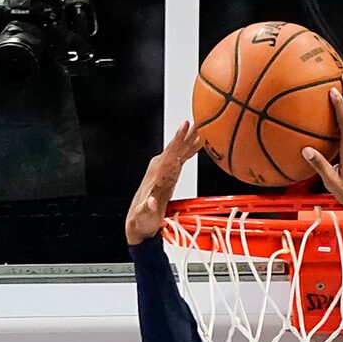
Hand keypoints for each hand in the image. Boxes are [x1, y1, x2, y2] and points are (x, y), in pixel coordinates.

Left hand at [126, 122, 204, 242]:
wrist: (140, 222)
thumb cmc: (143, 218)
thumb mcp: (145, 214)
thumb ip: (148, 207)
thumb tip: (151, 202)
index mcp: (157, 173)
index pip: (170, 151)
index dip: (179, 138)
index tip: (186, 124)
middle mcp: (160, 168)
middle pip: (176, 146)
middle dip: (187, 133)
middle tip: (199, 119)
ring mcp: (165, 170)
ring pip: (180, 150)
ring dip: (190, 138)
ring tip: (202, 126)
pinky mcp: (170, 175)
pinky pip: (182, 158)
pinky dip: (190, 149)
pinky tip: (197, 143)